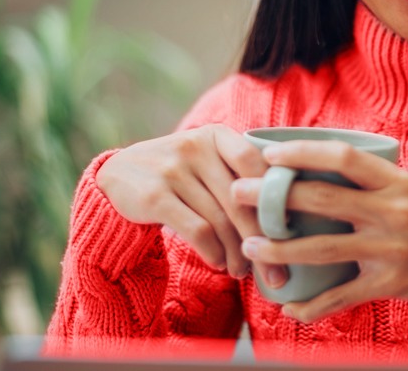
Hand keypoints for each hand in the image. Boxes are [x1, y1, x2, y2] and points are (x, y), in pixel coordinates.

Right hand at [96, 124, 281, 280]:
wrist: (117, 175)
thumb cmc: (181, 174)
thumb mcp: (207, 159)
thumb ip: (240, 175)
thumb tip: (288, 218)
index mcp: (216, 135)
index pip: (255, 162)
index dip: (274, 196)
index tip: (289, 229)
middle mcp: (195, 146)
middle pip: (241, 199)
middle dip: (262, 239)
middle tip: (276, 272)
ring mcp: (173, 169)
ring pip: (221, 219)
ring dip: (237, 253)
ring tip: (242, 271)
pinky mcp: (155, 196)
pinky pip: (198, 230)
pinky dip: (213, 251)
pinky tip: (219, 263)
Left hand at [232, 140, 407, 322]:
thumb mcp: (404, 182)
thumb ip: (364, 176)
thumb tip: (310, 162)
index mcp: (393, 181)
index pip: (343, 158)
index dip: (303, 153)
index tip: (269, 155)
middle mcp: (390, 212)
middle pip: (322, 201)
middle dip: (274, 197)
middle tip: (239, 192)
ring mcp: (387, 249)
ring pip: (322, 249)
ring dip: (280, 248)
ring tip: (250, 245)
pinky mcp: (387, 283)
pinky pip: (341, 297)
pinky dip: (311, 306)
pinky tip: (288, 306)